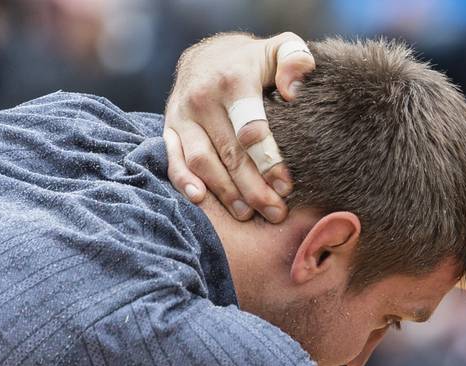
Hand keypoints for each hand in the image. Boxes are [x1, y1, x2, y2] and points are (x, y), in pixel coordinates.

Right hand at [164, 32, 315, 222]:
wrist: (209, 56)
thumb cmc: (255, 62)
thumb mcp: (280, 50)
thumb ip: (296, 61)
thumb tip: (292, 91)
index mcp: (233, 80)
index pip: (251, 129)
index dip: (269, 161)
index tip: (286, 186)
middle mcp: (203, 98)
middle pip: (229, 152)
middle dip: (253, 187)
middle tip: (275, 212)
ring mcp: (182, 114)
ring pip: (202, 161)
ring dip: (225, 192)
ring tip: (248, 215)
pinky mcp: (169, 128)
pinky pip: (173, 158)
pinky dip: (184, 181)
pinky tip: (201, 199)